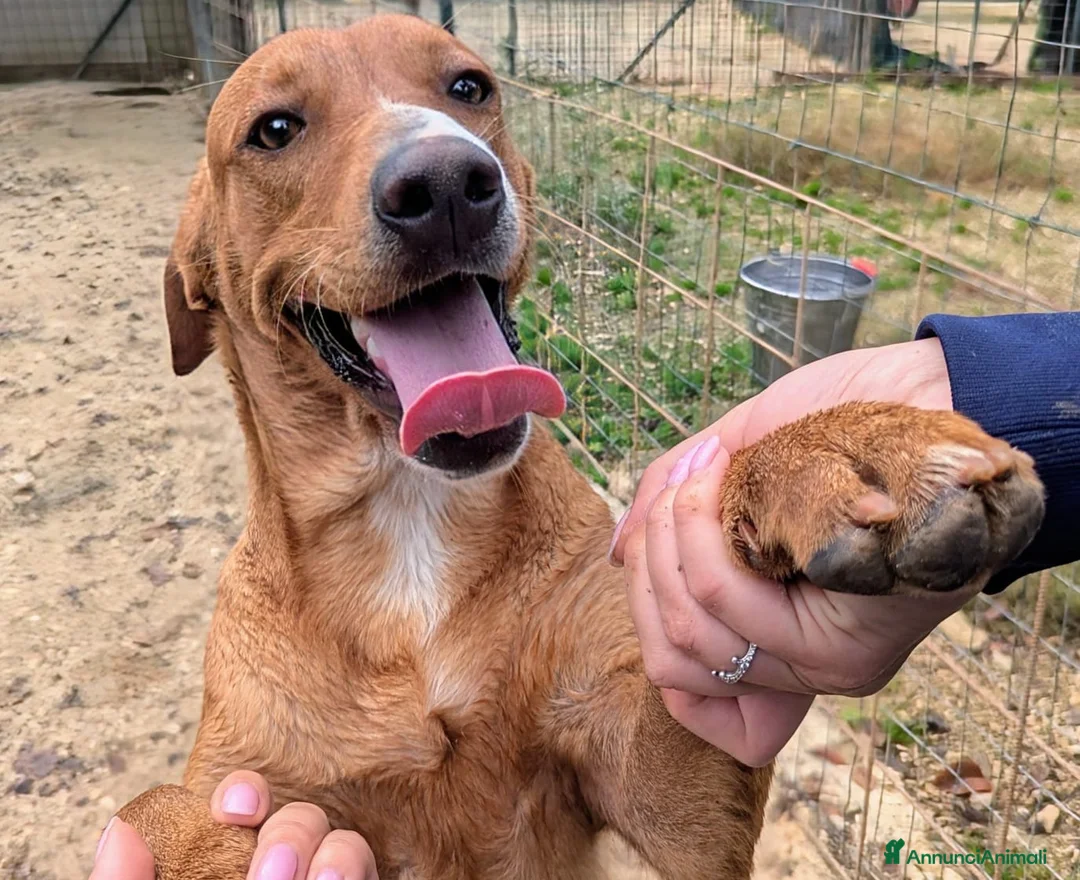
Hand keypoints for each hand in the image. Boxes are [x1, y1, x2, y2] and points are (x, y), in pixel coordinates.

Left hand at [90, 772, 378, 879]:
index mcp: (225, 868)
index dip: (244, 794)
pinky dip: (361, 870)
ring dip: (338, 852)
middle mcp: (281, 872)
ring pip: (348, 847)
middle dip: (292, 833)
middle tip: (270, 872)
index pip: (243, 810)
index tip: (234, 808)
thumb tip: (124, 828)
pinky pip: (379, 874)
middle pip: (302, 820)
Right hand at [609, 338, 959, 765]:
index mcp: (776, 635)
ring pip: (690, 631)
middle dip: (649, 558)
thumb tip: (616, 555)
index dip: (647, 618)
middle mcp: (800, 664)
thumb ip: (673, 515)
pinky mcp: (846, 644)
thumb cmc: (829, 426)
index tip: (658, 550)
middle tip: (677, 489)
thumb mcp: (733, 466)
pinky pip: (723, 602)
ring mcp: (824, 661)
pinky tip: (716, 477)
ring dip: (671, 536)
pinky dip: (695, 530)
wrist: (921, 392)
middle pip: (669, 655)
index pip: (681, 690)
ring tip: (701, 474)